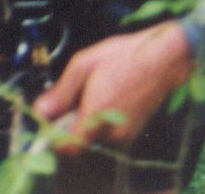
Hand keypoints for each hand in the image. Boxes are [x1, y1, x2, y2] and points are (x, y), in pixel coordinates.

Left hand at [31, 20, 193, 155]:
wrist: (164, 59)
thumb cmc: (125, 56)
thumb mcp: (84, 64)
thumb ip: (61, 92)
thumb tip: (40, 112)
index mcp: (97, 113)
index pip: (69, 148)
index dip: (54, 139)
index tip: (49, 123)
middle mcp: (112, 130)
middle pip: (79, 142)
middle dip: (69, 126)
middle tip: (70, 101)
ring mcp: (125, 135)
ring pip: (93, 138)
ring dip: (85, 123)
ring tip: (90, 95)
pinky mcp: (133, 134)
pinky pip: (107, 134)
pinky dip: (99, 122)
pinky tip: (104, 99)